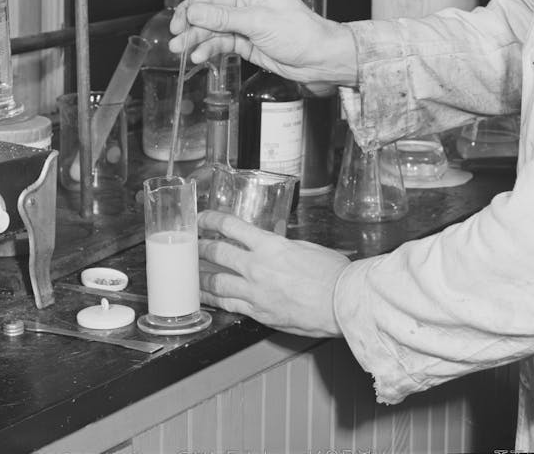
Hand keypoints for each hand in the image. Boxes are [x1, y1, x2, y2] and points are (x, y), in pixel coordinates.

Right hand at [163, 0, 357, 87]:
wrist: (318, 59)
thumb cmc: (301, 32)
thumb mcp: (259, 22)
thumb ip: (224, 17)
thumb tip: (194, 12)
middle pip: (209, 2)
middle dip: (190, 15)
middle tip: (176, 29)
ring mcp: (245, 21)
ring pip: (211, 25)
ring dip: (194, 36)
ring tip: (179, 48)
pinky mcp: (245, 40)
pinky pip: (219, 41)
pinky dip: (207, 48)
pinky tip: (198, 56)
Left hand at [197, 210, 349, 336]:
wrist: (341, 302)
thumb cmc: (332, 274)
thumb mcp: (305, 247)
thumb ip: (281, 246)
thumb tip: (272, 245)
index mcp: (270, 245)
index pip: (231, 227)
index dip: (211, 220)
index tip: (203, 219)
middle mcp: (258, 267)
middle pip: (217, 253)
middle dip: (200, 248)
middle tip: (191, 246)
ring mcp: (255, 292)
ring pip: (216, 283)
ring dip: (200, 277)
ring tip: (191, 274)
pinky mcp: (259, 313)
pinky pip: (229, 305)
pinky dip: (214, 300)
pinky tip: (208, 298)